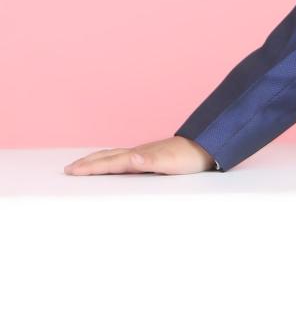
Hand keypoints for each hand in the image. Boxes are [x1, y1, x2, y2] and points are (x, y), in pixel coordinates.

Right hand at [63, 135, 215, 174]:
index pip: (109, 163)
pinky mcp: (149, 156)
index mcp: (138, 157)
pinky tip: (114, 164)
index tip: (72, 171)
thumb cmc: (187, 159)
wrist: (204, 147)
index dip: (90, 168)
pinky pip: (122, 158)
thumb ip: (150, 162)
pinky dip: (109, 161)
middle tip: (68, 169)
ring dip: (96, 161)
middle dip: (86, 163)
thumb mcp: (170, 163)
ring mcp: (142, 153)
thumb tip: (132, 159)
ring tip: (83, 165)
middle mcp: (137, 153)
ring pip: (113, 156)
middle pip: (106, 157)